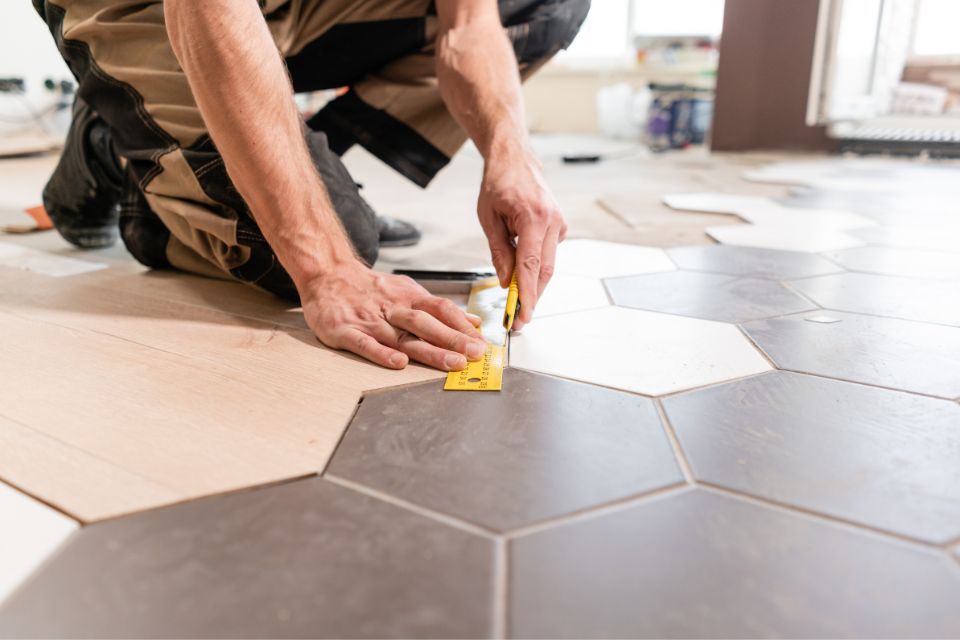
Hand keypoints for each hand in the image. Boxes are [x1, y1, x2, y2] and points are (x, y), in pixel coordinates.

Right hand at [301, 260, 485, 370]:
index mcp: (409, 297)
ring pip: (402, 336)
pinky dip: (382, 353)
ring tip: (451, 363)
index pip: (441, 309)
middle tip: (474, 354)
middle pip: (427, 323)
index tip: (481, 342)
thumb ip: (438, 309)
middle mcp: (393, 308)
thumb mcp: (407, 291)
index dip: (462, 326)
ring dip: (429, 350)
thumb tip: (472, 322)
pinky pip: (366, 344)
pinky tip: (398, 363)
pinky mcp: (346, 331)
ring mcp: (370, 320)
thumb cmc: (370, 288)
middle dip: (453, 339)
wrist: (327, 274)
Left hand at [477, 148, 566, 330]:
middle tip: (518, 319)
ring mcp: (559, 224)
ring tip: (517, 302)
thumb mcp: (488, 218)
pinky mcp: (560, 227)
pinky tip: (522, 268)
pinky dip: (535, 266)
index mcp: (533, 218)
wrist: (516, 160)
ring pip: (548, 265)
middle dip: (532, 298)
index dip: (528, 295)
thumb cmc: (499, 184)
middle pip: (545, 271)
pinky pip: (547, 254)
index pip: (531, 266)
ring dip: (534, 284)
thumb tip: (506, 281)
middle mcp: (552, 221)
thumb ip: (499, 252)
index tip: (523, 315)